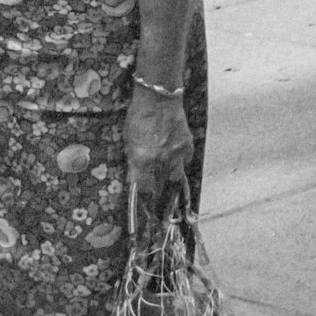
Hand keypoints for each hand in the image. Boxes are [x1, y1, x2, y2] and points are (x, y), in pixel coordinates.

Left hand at [124, 89, 194, 235]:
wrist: (158, 97)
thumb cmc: (137, 117)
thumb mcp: (128, 141)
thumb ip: (134, 161)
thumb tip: (137, 179)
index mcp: (141, 160)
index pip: (142, 189)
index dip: (143, 203)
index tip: (144, 215)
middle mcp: (160, 160)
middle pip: (162, 189)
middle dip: (161, 204)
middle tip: (162, 218)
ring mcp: (176, 153)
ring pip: (176, 179)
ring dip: (172, 189)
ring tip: (173, 202)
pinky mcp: (187, 146)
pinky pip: (185, 161)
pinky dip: (180, 164)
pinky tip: (176, 163)